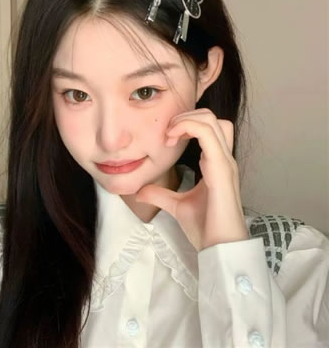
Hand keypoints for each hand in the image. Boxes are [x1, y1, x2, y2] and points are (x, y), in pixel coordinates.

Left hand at [135, 108, 249, 251]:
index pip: (208, 128)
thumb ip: (160, 195)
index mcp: (216, 163)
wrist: (219, 248)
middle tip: (167, 133)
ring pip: (212, 121)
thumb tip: (140, 192)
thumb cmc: (205, 227)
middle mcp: (223, 158)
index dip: (186, 124)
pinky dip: (189, 128)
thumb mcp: (176, 205)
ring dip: (186, 120)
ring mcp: (224, 163)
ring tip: (169, 135)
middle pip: (211, 118)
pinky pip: (209, 136)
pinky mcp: (221, 170)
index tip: (166, 137)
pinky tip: (171, 140)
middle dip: (186, 116)